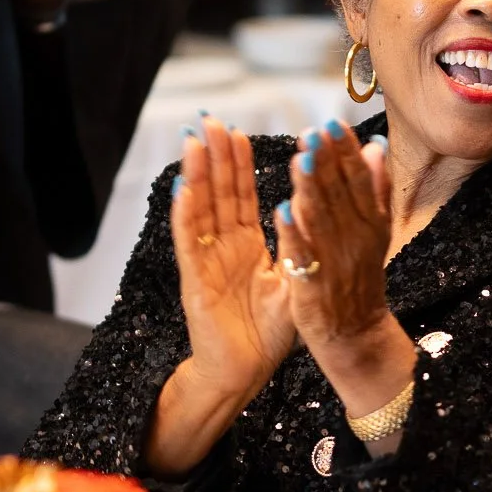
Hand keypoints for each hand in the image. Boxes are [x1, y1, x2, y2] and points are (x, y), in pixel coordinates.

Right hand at [171, 116, 295, 407]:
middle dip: (214, 157)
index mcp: (247, 246)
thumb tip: (308, 209)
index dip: (237, 165)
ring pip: (200, 209)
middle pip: (217, 194)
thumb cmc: (270, 333)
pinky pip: (189, 241)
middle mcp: (223, 247)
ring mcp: (206, 261)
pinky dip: (186, 214)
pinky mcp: (195, 279)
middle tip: (211, 120)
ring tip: (194, 140)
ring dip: (196, 174)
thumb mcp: (294, 280)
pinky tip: (183, 188)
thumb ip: (298, 245)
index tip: (238, 131)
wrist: (247, 371)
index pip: (241, 196)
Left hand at [272, 121, 412, 421]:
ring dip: (312, 189)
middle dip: (326, 161)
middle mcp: (357, 239)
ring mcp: (336, 262)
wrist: (357, 336)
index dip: (346, 152)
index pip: (359, 180)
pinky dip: (295, 234)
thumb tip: (376, 148)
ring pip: (323, 220)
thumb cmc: (360, 280)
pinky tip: (283, 210)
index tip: (333, 123)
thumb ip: (376, 190)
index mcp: (371, 223)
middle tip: (314, 131)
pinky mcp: (314, 285)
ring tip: (299, 159)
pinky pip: (304, 256)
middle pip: (341, 194)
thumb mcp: (376, 232)